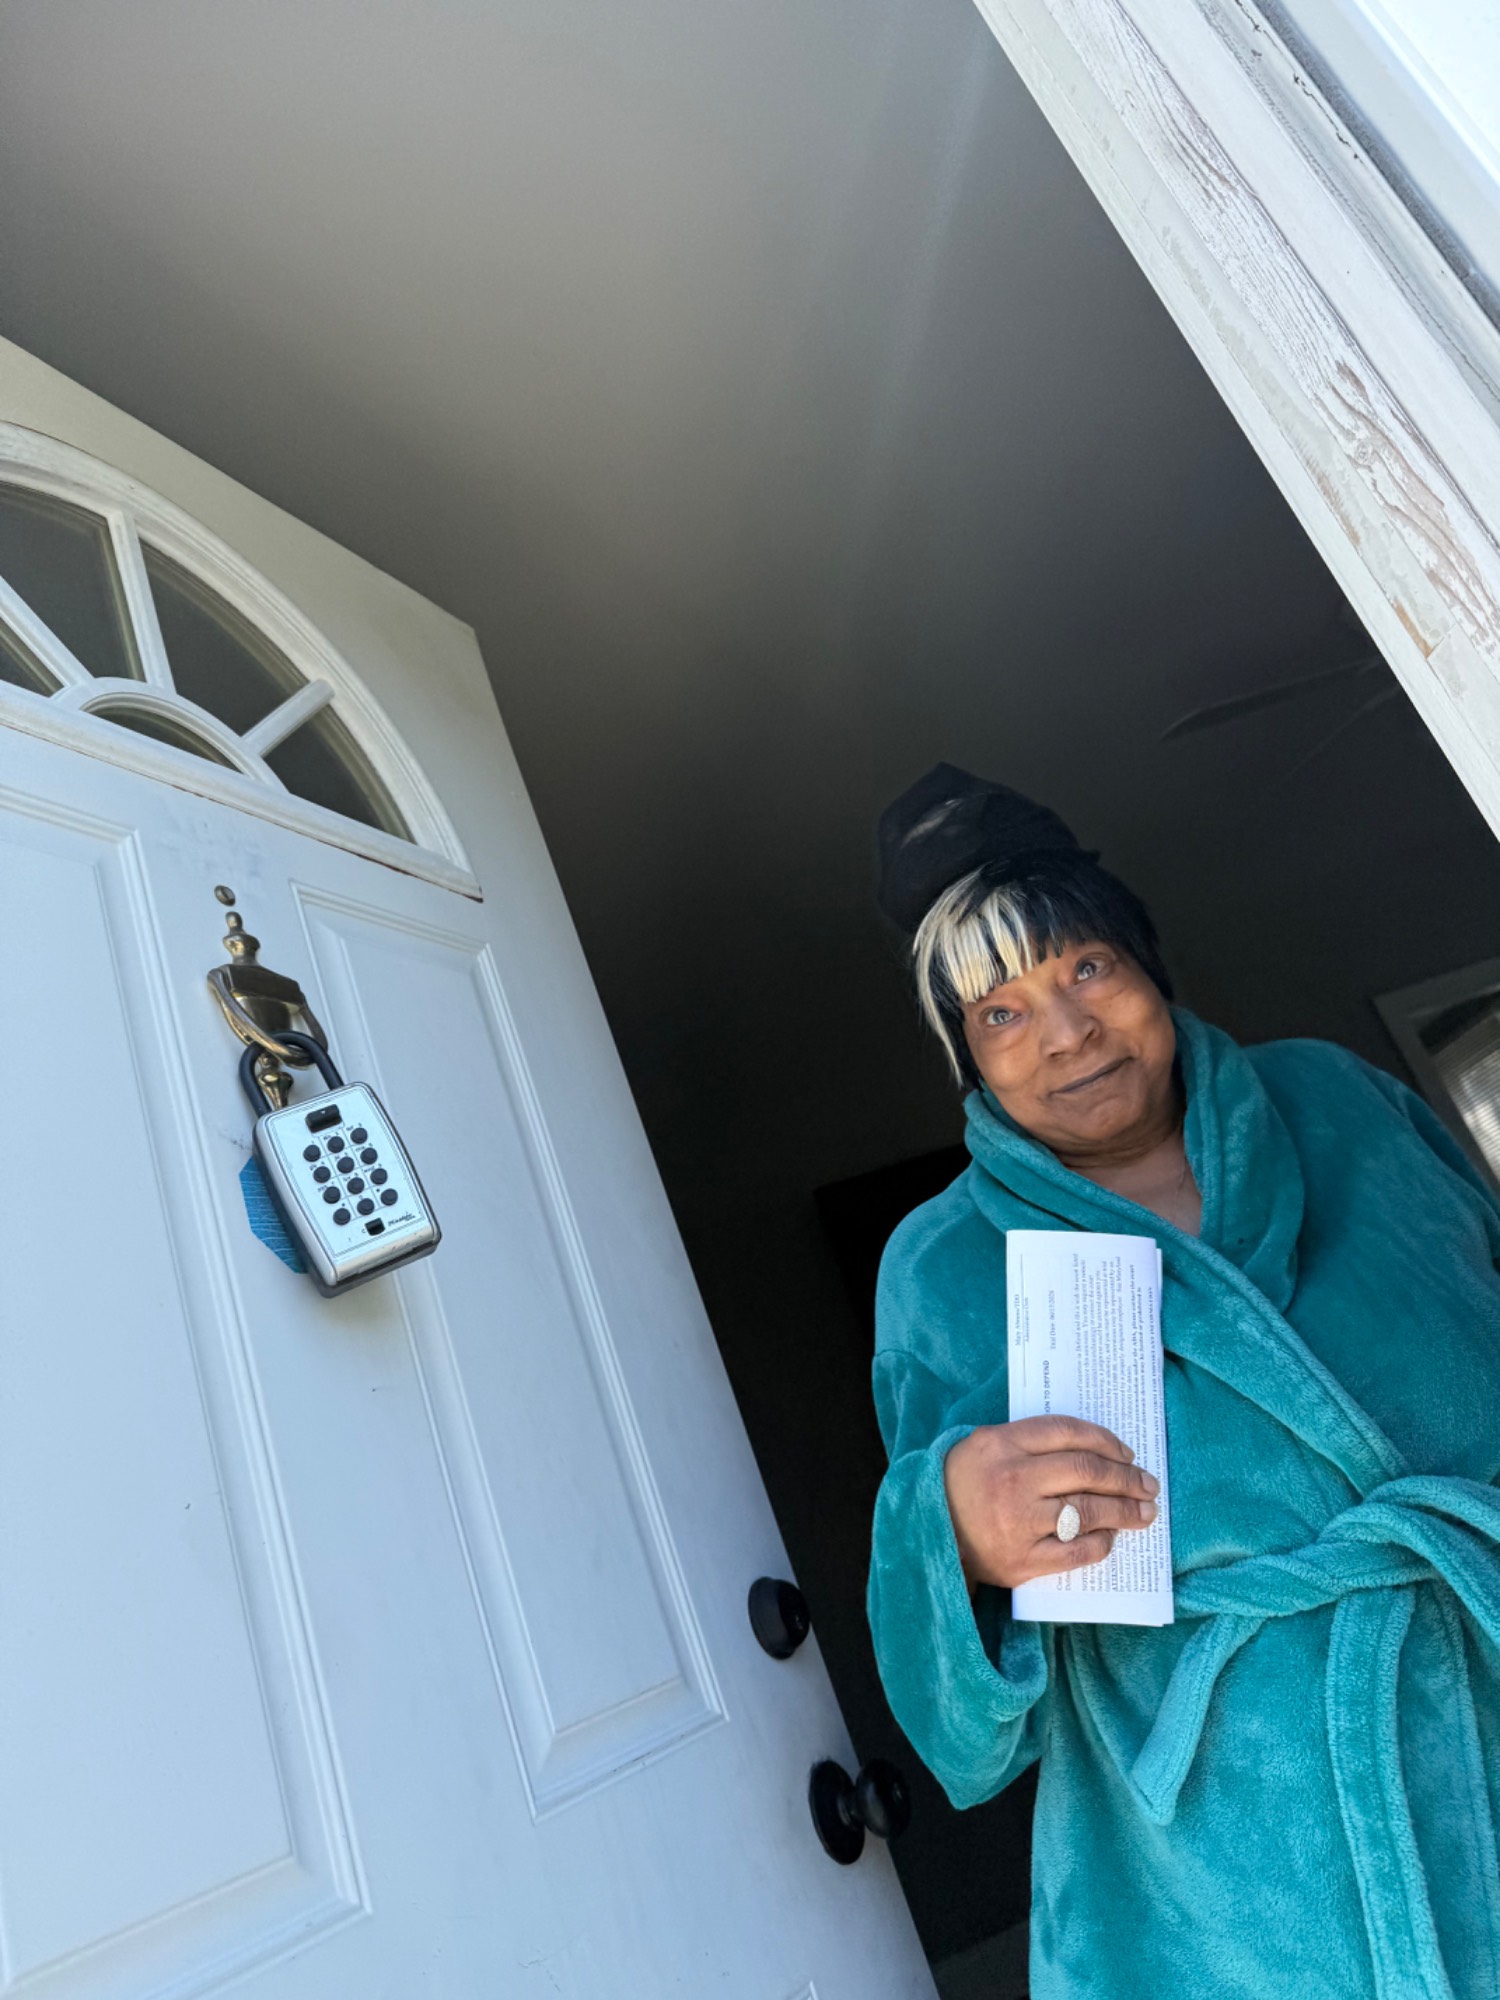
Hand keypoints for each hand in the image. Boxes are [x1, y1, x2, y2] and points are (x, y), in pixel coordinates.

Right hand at [942, 1416, 1159, 1588]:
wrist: (929, 1531)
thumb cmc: (965, 1482)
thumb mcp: (987, 1444)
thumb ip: (1032, 1440)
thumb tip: (1096, 1449)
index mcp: (1002, 1444)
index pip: (1068, 1432)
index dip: (1106, 1441)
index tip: (1127, 1453)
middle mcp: (1012, 1480)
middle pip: (1085, 1471)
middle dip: (1126, 1477)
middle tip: (1147, 1484)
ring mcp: (1018, 1523)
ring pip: (1087, 1511)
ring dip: (1124, 1511)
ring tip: (1144, 1512)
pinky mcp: (1023, 1561)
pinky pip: (1076, 1551)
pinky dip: (1101, 1542)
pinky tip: (1110, 1536)